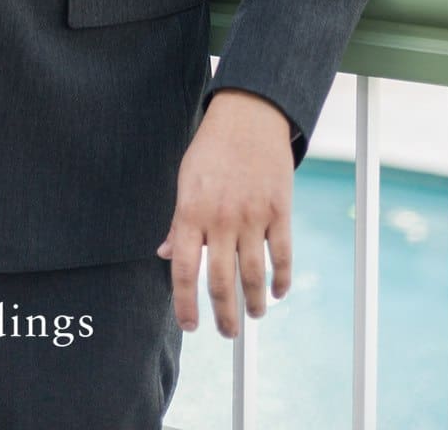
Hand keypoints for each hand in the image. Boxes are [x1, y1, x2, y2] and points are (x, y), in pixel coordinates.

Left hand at [157, 89, 293, 337]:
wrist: (248, 115)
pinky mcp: (280, 210)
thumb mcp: (186, 181)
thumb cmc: (212, 149)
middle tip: (226, 331)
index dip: (185, 304)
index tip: (190, 326)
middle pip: (220, 281)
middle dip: (223, 315)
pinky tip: (278, 292)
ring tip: (252, 315)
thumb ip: (178, 222)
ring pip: (253, 275)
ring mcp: (253, 215)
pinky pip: (282, 255)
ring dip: (253, 304)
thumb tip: (164, 256)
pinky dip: (282, 279)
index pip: (184, 271)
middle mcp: (221, 218)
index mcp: (191, 211)